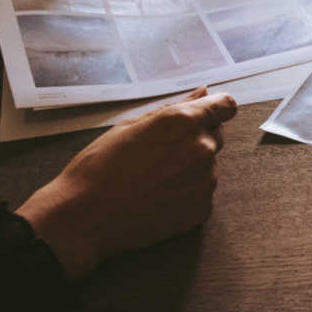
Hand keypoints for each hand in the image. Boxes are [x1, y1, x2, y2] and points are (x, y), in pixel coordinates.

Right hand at [16, 88, 235, 280]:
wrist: (85, 218)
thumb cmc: (100, 167)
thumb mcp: (131, 126)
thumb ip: (174, 108)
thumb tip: (202, 93)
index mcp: (184, 122)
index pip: (225, 105)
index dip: (215, 107)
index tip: (205, 113)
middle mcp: (202, 149)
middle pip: (216, 135)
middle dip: (195, 138)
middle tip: (160, 152)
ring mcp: (205, 181)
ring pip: (207, 165)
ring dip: (190, 167)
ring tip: (152, 178)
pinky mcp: (202, 209)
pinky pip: (201, 192)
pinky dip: (186, 192)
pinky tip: (157, 196)